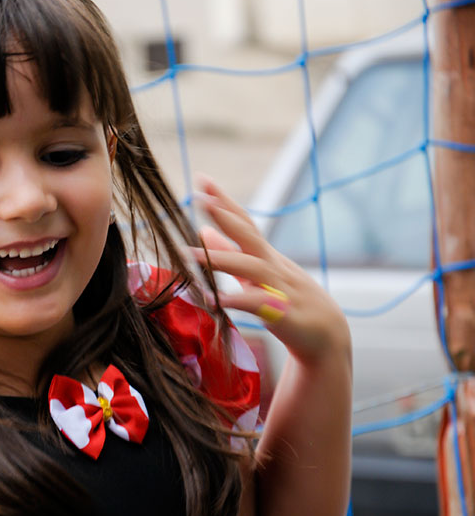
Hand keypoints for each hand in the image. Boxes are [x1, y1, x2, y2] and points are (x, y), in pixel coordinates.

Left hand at [188, 177, 349, 365]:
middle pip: (249, 235)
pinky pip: (258, 305)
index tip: (202, 178)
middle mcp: (272, 266)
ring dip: (220, 259)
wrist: (326, 336)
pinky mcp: (283, 314)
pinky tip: (215, 300)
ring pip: (250, 268)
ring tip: (189, 253)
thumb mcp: (256, 274)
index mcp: (264, 256)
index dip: (224, 201)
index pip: (244, 222)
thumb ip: (230, 253)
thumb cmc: (289, 301)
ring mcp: (280, 288)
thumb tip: (204, 231)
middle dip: (225, 215)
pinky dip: (237, 300)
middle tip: (200, 197)